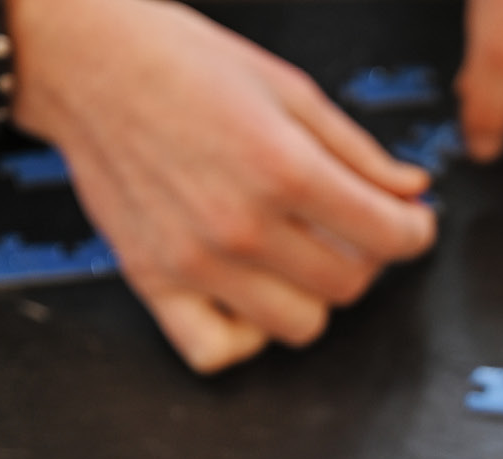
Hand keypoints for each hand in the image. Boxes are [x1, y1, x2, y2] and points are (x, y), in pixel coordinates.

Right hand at [6, 0, 436, 372]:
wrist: (87, 63)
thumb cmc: (179, 62)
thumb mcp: (288, 88)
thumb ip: (358, 151)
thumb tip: (410, 189)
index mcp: (283, 168)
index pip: (388, 237)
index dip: (415, 231)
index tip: (412, 224)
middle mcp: (240, 226)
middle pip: (349, 286)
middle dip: (366, 258)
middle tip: (351, 228)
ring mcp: (195, 263)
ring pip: (298, 325)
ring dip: (312, 296)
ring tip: (298, 256)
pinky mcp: (153, 281)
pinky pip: (215, 352)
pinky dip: (243, 337)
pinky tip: (249, 296)